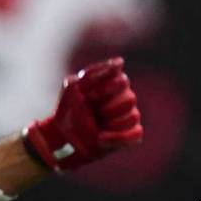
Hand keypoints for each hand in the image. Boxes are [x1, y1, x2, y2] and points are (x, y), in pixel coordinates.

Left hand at [23, 58, 142, 171]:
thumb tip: (121, 61)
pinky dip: (116, 138)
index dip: (104, 91)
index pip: (122, 81)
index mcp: (113, 83)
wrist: (65, 138)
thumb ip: (94, 73)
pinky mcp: (132, 135)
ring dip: (110, 124)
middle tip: (94, 112)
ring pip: (133, 117)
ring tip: (97, 126)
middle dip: (108, 108)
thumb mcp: (73, 87)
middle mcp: (124, 98)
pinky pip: (136, 135)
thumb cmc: (70, 110)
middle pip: (130, 99)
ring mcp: (129, 116)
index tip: (89, 97)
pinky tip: (101, 139)